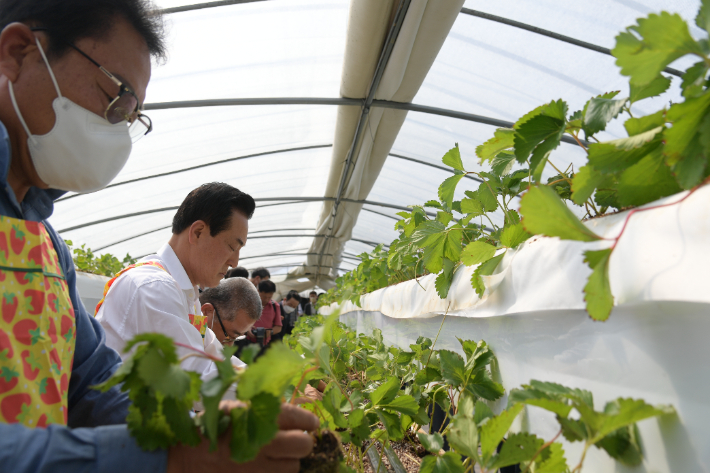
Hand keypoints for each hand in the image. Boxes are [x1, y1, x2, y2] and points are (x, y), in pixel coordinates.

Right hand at [167, 401, 317, 472]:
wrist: (186, 458)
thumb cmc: (212, 428)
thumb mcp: (237, 407)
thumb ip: (265, 408)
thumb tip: (293, 413)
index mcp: (261, 417)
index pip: (302, 419)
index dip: (308, 422)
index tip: (308, 424)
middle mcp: (265, 443)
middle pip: (304, 445)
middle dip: (303, 442)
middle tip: (295, 440)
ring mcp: (260, 469)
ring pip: (294, 467)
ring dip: (288, 462)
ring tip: (276, 457)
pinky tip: (266, 469)